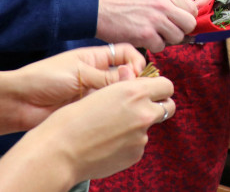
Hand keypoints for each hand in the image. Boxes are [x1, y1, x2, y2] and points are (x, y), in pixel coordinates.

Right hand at [0, 75, 175, 185]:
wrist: (60, 151)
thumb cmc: (73, 118)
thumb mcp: (99, 91)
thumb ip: (122, 84)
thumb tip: (131, 74)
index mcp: (134, 92)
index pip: (166, 85)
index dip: (159, 87)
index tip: (151, 90)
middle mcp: (143, 113)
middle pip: (169, 106)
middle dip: (159, 105)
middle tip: (142, 107)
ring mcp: (141, 136)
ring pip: (149, 127)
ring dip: (137, 126)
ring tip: (110, 129)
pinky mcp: (135, 155)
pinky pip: (137, 144)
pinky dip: (128, 143)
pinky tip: (107, 143)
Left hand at [7, 44, 145, 131]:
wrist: (20, 102)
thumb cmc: (44, 79)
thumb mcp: (79, 73)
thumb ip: (107, 76)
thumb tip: (134, 78)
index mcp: (95, 58)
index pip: (126, 54)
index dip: (135, 62)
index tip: (135, 74)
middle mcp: (97, 75)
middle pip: (125, 75)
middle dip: (133, 82)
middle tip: (136, 92)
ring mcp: (93, 93)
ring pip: (118, 94)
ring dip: (122, 98)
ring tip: (122, 105)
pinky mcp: (88, 111)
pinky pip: (107, 110)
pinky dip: (113, 112)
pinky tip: (113, 116)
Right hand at [96, 0, 199, 51]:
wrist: (97, 6)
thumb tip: (181, 13)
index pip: (192, 8)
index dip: (186, 18)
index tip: (177, 22)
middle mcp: (163, 4)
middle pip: (189, 23)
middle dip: (181, 30)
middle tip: (168, 32)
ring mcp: (155, 19)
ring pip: (177, 37)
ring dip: (167, 40)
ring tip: (154, 36)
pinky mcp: (145, 34)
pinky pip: (160, 46)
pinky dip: (153, 46)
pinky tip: (143, 40)